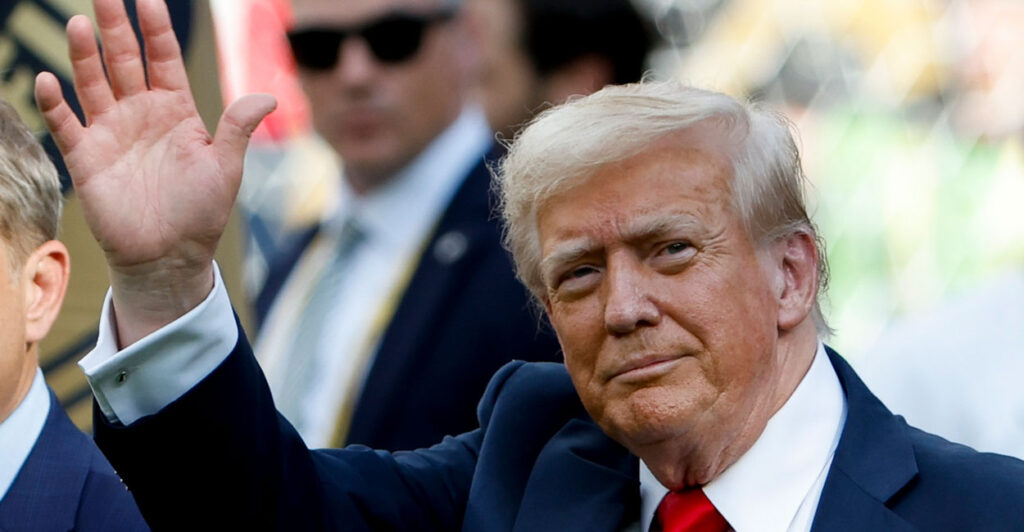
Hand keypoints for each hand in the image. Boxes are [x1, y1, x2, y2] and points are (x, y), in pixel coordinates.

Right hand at [35, 0, 274, 345]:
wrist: (170, 256)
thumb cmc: (202, 213)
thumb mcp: (226, 167)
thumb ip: (238, 128)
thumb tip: (269, 96)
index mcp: (176, 110)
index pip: (163, 58)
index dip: (157, 29)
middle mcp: (140, 113)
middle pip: (123, 60)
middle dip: (115, 27)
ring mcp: (111, 132)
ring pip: (93, 83)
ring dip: (83, 55)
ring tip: (77, 24)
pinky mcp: (86, 158)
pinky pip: (66, 125)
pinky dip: (56, 103)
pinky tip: (50, 81)